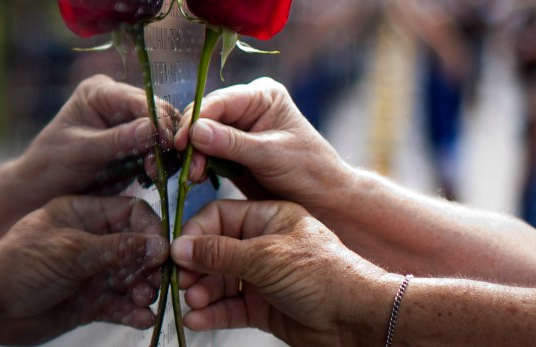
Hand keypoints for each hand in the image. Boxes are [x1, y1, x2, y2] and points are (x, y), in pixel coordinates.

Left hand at [0, 195, 168, 345]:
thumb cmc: (20, 266)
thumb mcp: (71, 250)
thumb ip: (118, 248)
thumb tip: (159, 245)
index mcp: (83, 213)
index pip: (130, 212)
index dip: (150, 228)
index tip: (161, 249)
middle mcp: (91, 240)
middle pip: (137, 247)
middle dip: (150, 265)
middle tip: (155, 281)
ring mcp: (91, 272)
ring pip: (132, 278)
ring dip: (143, 289)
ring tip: (144, 300)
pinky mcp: (89, 301)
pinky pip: (120, 304)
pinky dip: (133, 311)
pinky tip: (141, 318)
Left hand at [8, 74, 178, 202]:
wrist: (42, 189)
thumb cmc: (52, 164)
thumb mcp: (81, 151)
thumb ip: (117, 139)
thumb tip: (152, 129)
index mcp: (100, 92)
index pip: (137, 98)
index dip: (157, 117)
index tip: (167, 140)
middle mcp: (117, 101)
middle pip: (156, 111)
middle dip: (165, 135)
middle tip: (167, 160)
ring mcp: (127, 122)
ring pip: (162, 130)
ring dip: (164, 151)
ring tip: (156, 172)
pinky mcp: (134, 143)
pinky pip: (157, 148)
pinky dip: (160, 161)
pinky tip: (155, 175)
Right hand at [171, 200, 388, 345]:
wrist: (356, 318)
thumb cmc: (321, 274)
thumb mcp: (266, 257)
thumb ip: (219, 253)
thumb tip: (180, 247)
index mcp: (268, 218)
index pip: (219, 217)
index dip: (196, 233)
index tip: (179, 251)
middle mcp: (262, 244)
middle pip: (215, 251)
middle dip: (196, 267)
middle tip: (182, 281)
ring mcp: (262, 277)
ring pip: (220, 282)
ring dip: (202, 292)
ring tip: (192, 301)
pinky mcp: (263, 307)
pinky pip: (230, 306)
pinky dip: (212, 312)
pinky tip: (197, 319)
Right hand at [174, 77, 354, 208]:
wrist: (324, 202)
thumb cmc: (309, 171)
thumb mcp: (271, 155)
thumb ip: (232, 143)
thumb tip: (195, 132)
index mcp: (262, 96)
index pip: (219, 102)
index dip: (196, 120)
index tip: (183, 143)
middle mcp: (247, 107)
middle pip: (206, 116)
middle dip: (194, 141)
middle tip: (189, 167)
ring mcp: (238, 130)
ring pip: (202, 136)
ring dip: (195, 155)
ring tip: (195, 176)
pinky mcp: (232, 151)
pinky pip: (206, 153)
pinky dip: (199, 164)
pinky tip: (198, 177)